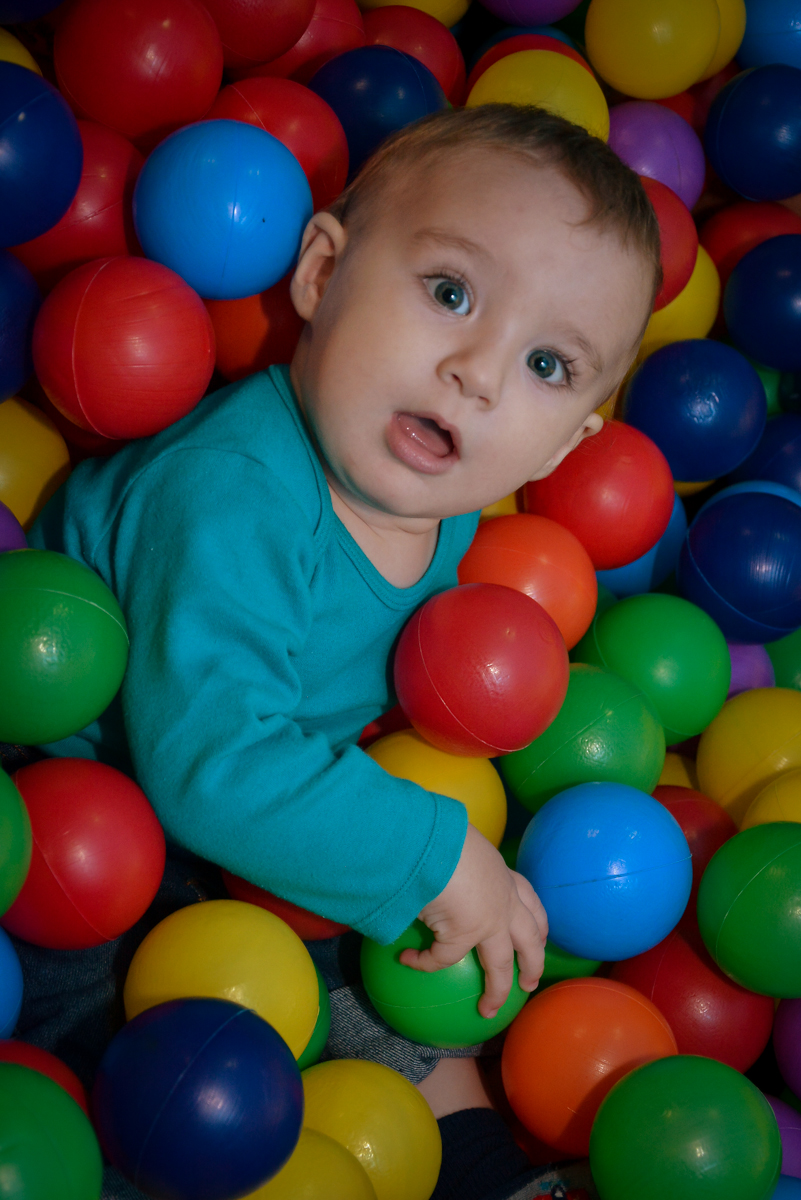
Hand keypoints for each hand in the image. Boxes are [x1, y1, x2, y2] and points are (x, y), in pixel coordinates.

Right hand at [399, 824, 547, 1018]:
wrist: (433, 842)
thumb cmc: (440, 836)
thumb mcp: (455, 845)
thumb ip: (454, 860)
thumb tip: (430, 863)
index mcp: (502, 875)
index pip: (530, 899)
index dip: (538, 921)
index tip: (541, 936)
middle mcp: (504, 900)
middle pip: (530, 939)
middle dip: (534, 962)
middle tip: (530, 983)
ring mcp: (488, 921)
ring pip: (500, 965)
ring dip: (497, 990)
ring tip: (489, 1009)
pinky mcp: (463, 936)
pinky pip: (441, 959)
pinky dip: (423, 962)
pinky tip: (407, 960)